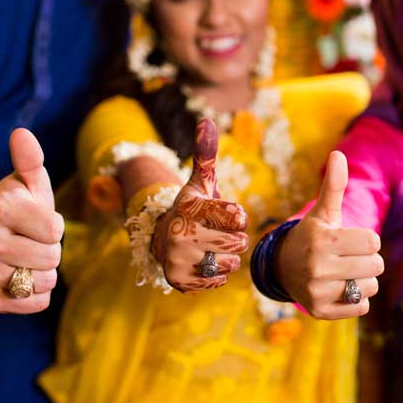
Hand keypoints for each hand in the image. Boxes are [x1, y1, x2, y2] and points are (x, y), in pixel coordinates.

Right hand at [0, 128, 65, 312]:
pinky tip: (21, 277)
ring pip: (45, 282)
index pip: (55, 229)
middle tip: (30, 240)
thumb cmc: (21, 207)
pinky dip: (37, 295)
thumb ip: (30, 159)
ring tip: (24, 257)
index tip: (36, 218)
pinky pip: (35, 304)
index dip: (53, 225)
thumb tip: (21, 133)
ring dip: (44, 272)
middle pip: (52, 258)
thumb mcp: (30, 182)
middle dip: (49, 249)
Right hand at [151, 119, 249, 291]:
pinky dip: (216, 274)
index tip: (222, 214)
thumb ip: (206, 155)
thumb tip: (206, 120)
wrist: (163, 239)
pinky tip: (202, 262)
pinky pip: (219, 281)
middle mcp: (179, 233)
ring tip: (208, 248)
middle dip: (233, 238)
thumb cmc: (192, 209)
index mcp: (189, 207)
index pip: (238, 216)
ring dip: (225, 257)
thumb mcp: (201, 183)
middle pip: (237, 242)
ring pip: (230, 263)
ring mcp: (177, 260)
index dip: (236, 216)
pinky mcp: (179, 281)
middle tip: (215, 233)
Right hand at [277, 151, 382, 318]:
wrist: (282, 268)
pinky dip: (356, 300)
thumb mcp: (323, 212)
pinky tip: (339, 289)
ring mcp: (318, 291)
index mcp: (323, 240)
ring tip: (343, 273)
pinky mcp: (320, 311)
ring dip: (363, 280)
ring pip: (370, 287)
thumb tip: (338, 153)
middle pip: (376, 265)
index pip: (373, 241)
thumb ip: (334, 185)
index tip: (349, 240)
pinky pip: (361, 308)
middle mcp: (318, 267)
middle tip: (347, 257)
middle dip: (366, 260)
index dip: (366, 239)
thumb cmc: (312, 236)